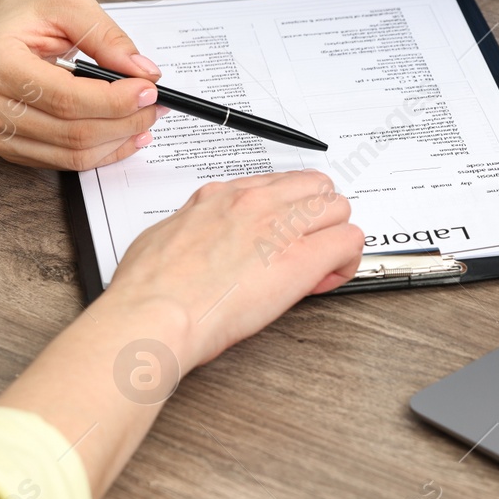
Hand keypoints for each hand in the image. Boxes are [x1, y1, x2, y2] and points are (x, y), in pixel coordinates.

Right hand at [0, 0, 163, 169]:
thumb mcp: (65, 4)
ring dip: (117, 141)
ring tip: (144, 120)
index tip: (149, 90)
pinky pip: (63, 163)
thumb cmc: (20, 17)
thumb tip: (145, 73)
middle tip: (155, 106)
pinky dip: (100, 153)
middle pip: (72, 132)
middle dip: (125, 122)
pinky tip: (122, 136)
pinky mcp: (6, 149)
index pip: (66, 98)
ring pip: (71, 155)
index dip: (114, 100)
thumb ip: (107, 36)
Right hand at [100, 171, 363, 370]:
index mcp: (220, 197)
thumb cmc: (149, 290)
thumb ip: (190, 232)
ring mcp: (280, 226)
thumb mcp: (162, 238)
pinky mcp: (301, 258)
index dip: (284, 213)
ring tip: (316, 269)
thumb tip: (198, 242)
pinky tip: (323, 282)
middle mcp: (254, 203)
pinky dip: (345, 262)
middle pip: (314, 188)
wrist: (155, 313)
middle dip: (316, 219)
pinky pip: (349, 241)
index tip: (277, 239)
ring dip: (333, 236)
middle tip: (303, 251)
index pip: (276, 185)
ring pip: (338, 207)